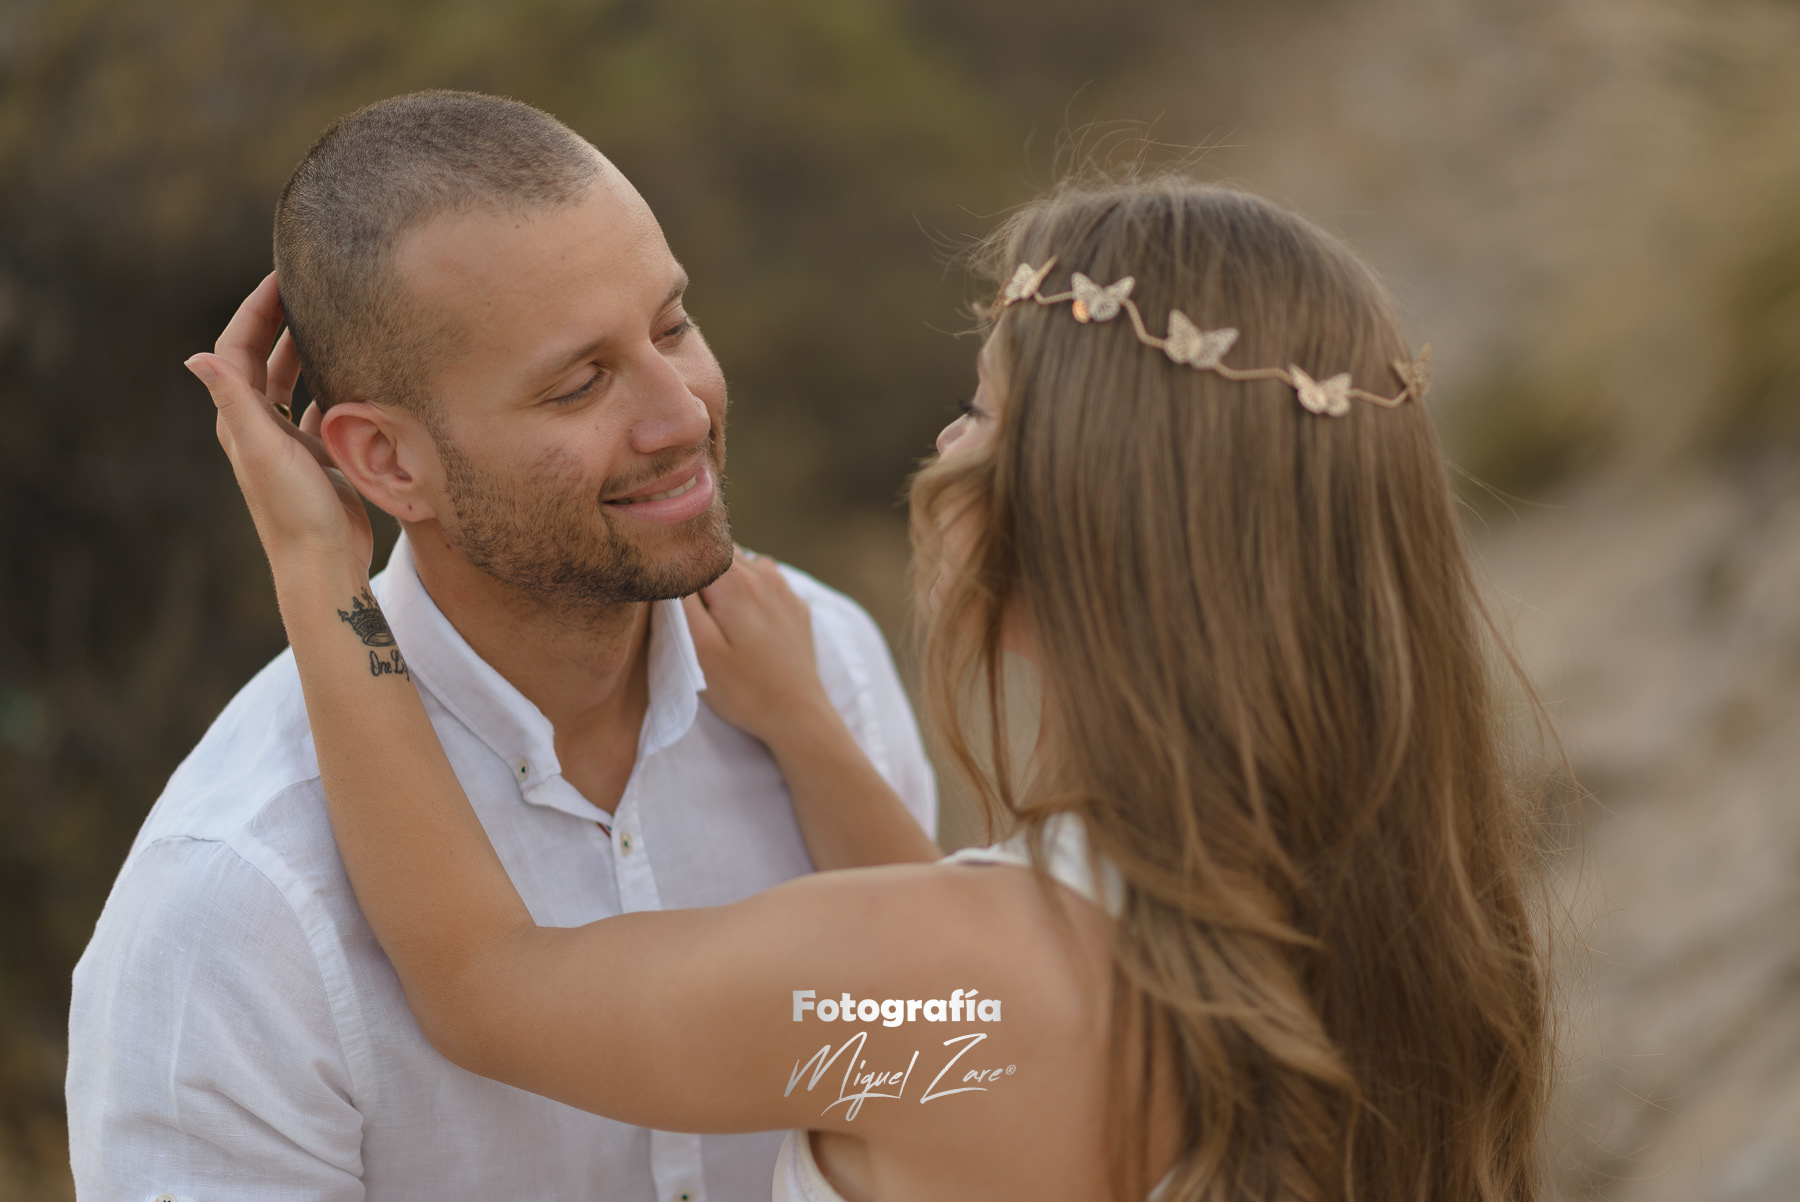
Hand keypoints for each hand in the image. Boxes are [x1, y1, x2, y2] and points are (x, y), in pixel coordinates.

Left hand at [187, 273, 373, 574]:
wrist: (323, 563)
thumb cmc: (294, 510)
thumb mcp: (263, 451)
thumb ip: (235, 403)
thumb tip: (196, 357)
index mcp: (240, 420)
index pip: (238, 349)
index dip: (256, 310)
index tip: (281, 276)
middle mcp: (260, 426)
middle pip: (265, 360)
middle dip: (281, 321)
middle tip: (309, 286)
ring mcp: (290, 442)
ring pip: (295, 382)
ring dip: (308, 349)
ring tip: (334, 317)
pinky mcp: (319, 457)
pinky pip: (324, 407)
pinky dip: (335, 383)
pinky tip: (359, 370)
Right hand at [682, 549, 833, 746]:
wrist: (797, 716)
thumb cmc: (742, 688)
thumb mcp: (699, 647)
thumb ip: (682, 599)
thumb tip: (671, 564)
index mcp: (736, 580)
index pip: (694, 544)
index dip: (677, 562)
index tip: (670, 587)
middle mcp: (765, 573)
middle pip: (718, 551)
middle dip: (700, 571)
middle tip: (694, 611)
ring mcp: (785, 588)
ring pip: (742, 564)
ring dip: (725, 582)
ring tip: (718, 620)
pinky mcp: (796, 606)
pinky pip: (764, 583)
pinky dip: (749, 594)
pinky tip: (745, 626)